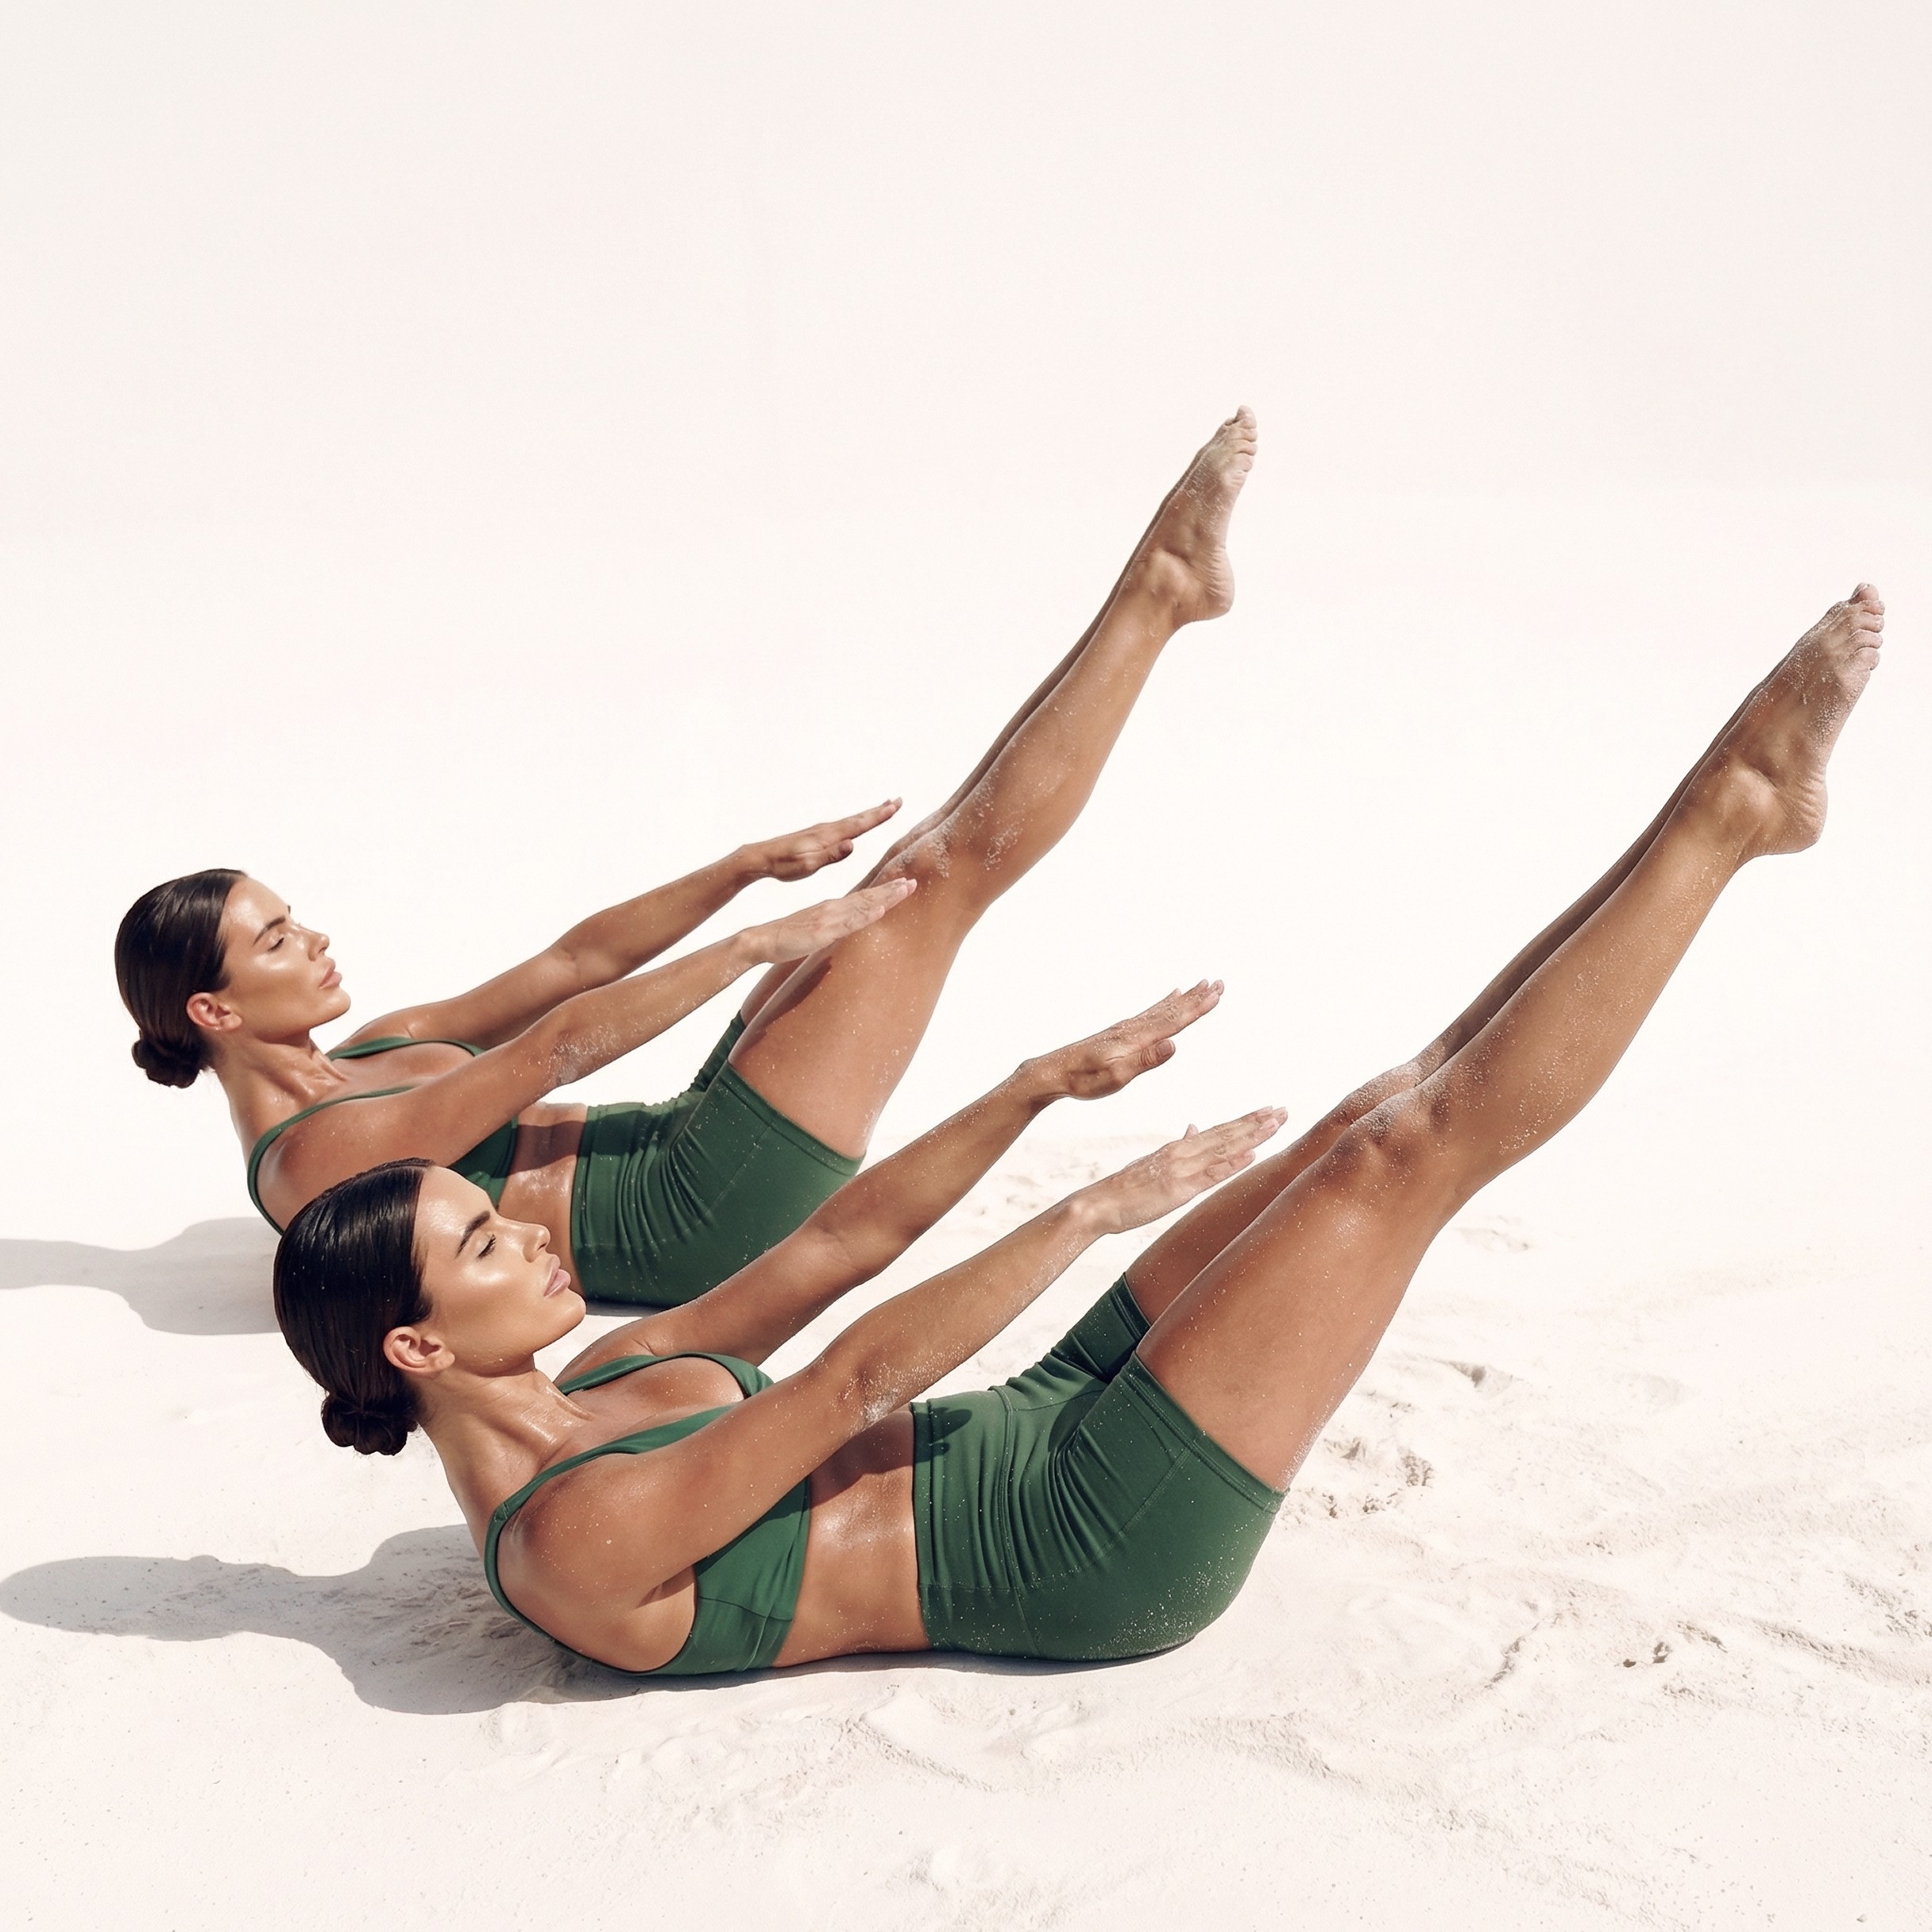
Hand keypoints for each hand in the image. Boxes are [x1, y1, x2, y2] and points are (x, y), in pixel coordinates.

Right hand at [743, 878, 916, 965]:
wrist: (764, 940)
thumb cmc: (788, 937)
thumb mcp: (817, 932)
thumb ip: (833, 929)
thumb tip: (848, 931)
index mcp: (831, 908)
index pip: (863, 898)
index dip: (884, 893)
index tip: (903, 886)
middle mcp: (832, 909)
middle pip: (867, 898)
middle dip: (891, 891)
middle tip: (913, 882)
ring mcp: (828, 918)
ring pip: (862, 906)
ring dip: (885, 898)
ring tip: (905, 889)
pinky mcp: (822, 931)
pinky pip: (848, 923)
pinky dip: (865, 916)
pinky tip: (879, 911)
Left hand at [748, 801, 901, 882]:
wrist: (763, 857)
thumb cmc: (784, 864)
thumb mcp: (808, 865)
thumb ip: (831, 855)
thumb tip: (853, 845)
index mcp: (828, 836)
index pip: (859, 825)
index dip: (879, 817)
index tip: (895, 807)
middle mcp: (827, 829)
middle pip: (858, 818)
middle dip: (879, 810)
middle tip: (898, 801)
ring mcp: (822, 831)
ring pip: (851, 820)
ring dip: (869, 814)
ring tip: (883, 808)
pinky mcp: (817, 835)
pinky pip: (843, 825)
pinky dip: (855, 821)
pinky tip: (855, 824)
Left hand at [1025, 982, 1222, 1102]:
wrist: (1054, 1071)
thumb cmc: (1083, 1079)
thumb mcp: (1116, 1077)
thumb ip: (1145, 1060)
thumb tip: (1174, 1044)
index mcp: (1136, 1039)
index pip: (1173, 1021)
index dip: (1197, 1009)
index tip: (1217, 995)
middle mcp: (1133, 1028)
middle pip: (1172, 1010)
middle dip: (1197, 997)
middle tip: (1219, 983)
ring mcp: (1127, 1028)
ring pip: (1162, 1009)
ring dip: (1185, 998)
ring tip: (1201, 984)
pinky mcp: (1120, 1032)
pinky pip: (1150, 1012)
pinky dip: (1164, 1002)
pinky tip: (1170, 996)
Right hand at [1077, 1109, 1286, 1235]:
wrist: (1101, 1203)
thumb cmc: (1127, 1188)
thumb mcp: (1155, 1162)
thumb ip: (1177, 1145)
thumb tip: (1194, 1127)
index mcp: (1179, 1148)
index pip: (1219, 1130)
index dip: (1246, 1120)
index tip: (1269, 1110)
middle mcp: (1183, 1153)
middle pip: (1226, 1134)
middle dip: (1257, 1122)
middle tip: (1283, 1109)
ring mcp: (1181, 1170)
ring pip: (1223, 1149)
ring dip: (1251, 1136)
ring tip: (1275, 1123)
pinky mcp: (1178, 1190)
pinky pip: (1210, 1175)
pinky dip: (1232, 1164)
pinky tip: (1251, 1156)